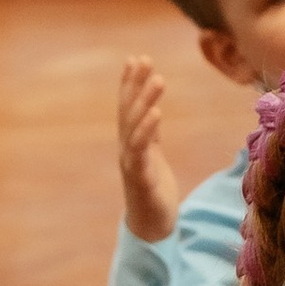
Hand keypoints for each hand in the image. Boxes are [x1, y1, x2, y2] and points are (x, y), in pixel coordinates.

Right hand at [116, 56, 179, 242]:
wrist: (151, 227)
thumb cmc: (153, 190)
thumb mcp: (154, 155)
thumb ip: (150, 132)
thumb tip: (152, 107)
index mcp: (131, 143)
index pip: (128, 107)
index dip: (130, 83)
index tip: (136, 58)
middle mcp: (127, 150)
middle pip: (129, 112)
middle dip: (136, 85)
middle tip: (145, 60)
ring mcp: (131, 163)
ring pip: (134, 127)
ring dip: (144, 101)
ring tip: (157, 79)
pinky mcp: (140, 178)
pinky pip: (141, 150)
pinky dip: (147, 130)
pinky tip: (157, 113)